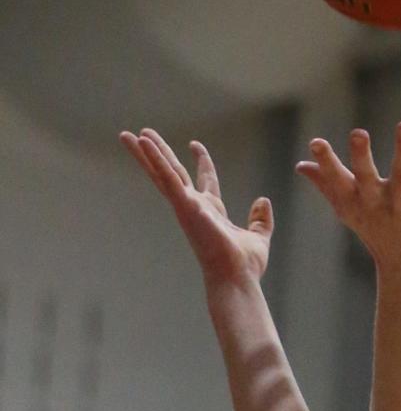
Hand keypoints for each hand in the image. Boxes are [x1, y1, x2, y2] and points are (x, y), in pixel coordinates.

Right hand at [121, 128, 271, 286]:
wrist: (236, 277)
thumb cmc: (245, 266)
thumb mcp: (258, 237)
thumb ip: (261, 219)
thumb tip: (263, 200)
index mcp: (212, 210)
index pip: (206, 180)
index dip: (202, 161)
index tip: (195, 145)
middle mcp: (195, 206)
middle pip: (174, 172)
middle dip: (161, 152)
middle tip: (146, 133)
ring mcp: (186, 205)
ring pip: (163, 172)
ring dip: (146, 153)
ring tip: (128, 135)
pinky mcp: (183, 206)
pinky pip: (166, 178)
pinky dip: (155, 160)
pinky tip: (142, 142)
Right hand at [296, 123, 400, 273]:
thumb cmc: (373, 231)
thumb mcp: (347, 209)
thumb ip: (326, 184)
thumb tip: (301, 165)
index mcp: (353, 201)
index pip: (335, 179)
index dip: (325, 163)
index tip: (315, 144)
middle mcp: (374, 203)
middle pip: (365, 177)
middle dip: (361, 157)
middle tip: (358, 133)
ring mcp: (399, 206)